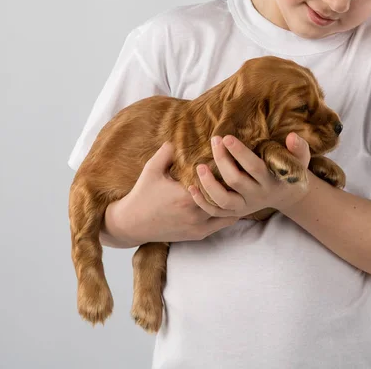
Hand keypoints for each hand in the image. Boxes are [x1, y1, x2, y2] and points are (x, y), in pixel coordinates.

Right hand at [112, 142, 240, 243]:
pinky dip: (229, 212)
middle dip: (231, 184)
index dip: (222, 169)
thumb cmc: (142, 194)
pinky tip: (234, 200)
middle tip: (239, 170)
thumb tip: (180, 137)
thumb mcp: (152, 169)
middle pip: (224, 195)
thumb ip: (167, 152)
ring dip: (233, 198)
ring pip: (227, 211)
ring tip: (239, 185)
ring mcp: (198, 226)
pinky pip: (222, 223)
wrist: (131, 224)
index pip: (214, 180)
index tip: (227, 158)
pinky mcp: (198, 234)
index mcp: (185, 196)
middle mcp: (194, 213)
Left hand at [189, 132, 311, 217]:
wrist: (288, 194)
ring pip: (222, 200)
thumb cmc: (291, 170)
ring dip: (209, 184)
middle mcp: (257, 196)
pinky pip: (215, 212)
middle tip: (214, 141)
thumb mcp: (300, 160)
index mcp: (271, 181)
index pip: (253, 167)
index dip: (239, 153)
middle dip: (222, 160)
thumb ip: (299, 148)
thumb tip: (292, 137)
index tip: (227, 137)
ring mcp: (244, 206)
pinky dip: (202, 202)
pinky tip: (191, 187)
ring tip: (199, 166)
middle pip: (235, 180)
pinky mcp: (235, 213)